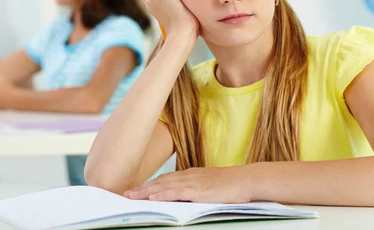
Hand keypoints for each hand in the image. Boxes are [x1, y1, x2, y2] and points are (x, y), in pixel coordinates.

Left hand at [124, 166, 251, 202]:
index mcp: (191, 175)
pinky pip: (177, 193)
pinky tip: (153, 197)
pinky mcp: (198, 191)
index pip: (165, 179)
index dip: (150, 184)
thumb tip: (187, 197)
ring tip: (132, 196)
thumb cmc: (232, 184)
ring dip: (146, 191)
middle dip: (142, 188)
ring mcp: (192, 182)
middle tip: (126, 194)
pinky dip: (163, 194)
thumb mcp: (210, 185)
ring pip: (164, 186)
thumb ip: (197, 189)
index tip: (137, 189)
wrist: (246, 179)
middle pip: (160, 182)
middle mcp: (188, 176)